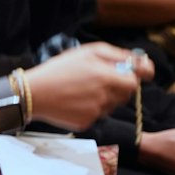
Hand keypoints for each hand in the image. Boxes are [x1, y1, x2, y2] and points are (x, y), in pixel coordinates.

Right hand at [24, 43, 149, 130]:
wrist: (35, 93)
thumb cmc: (60, 68)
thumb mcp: (88, 51)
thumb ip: (117, 55)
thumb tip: (139, 63)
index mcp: (107, 78)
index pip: (134, 82)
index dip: (133, 77)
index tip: (132, 75)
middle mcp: (104, 97)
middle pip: (124, 95)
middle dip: (118, 86)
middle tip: (100, 79)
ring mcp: (96, 112)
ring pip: (111, 105)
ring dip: (105, 97)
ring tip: (83, 89)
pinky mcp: (87, 123)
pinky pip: (97, 115)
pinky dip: (91, 108)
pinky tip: (75, 100)